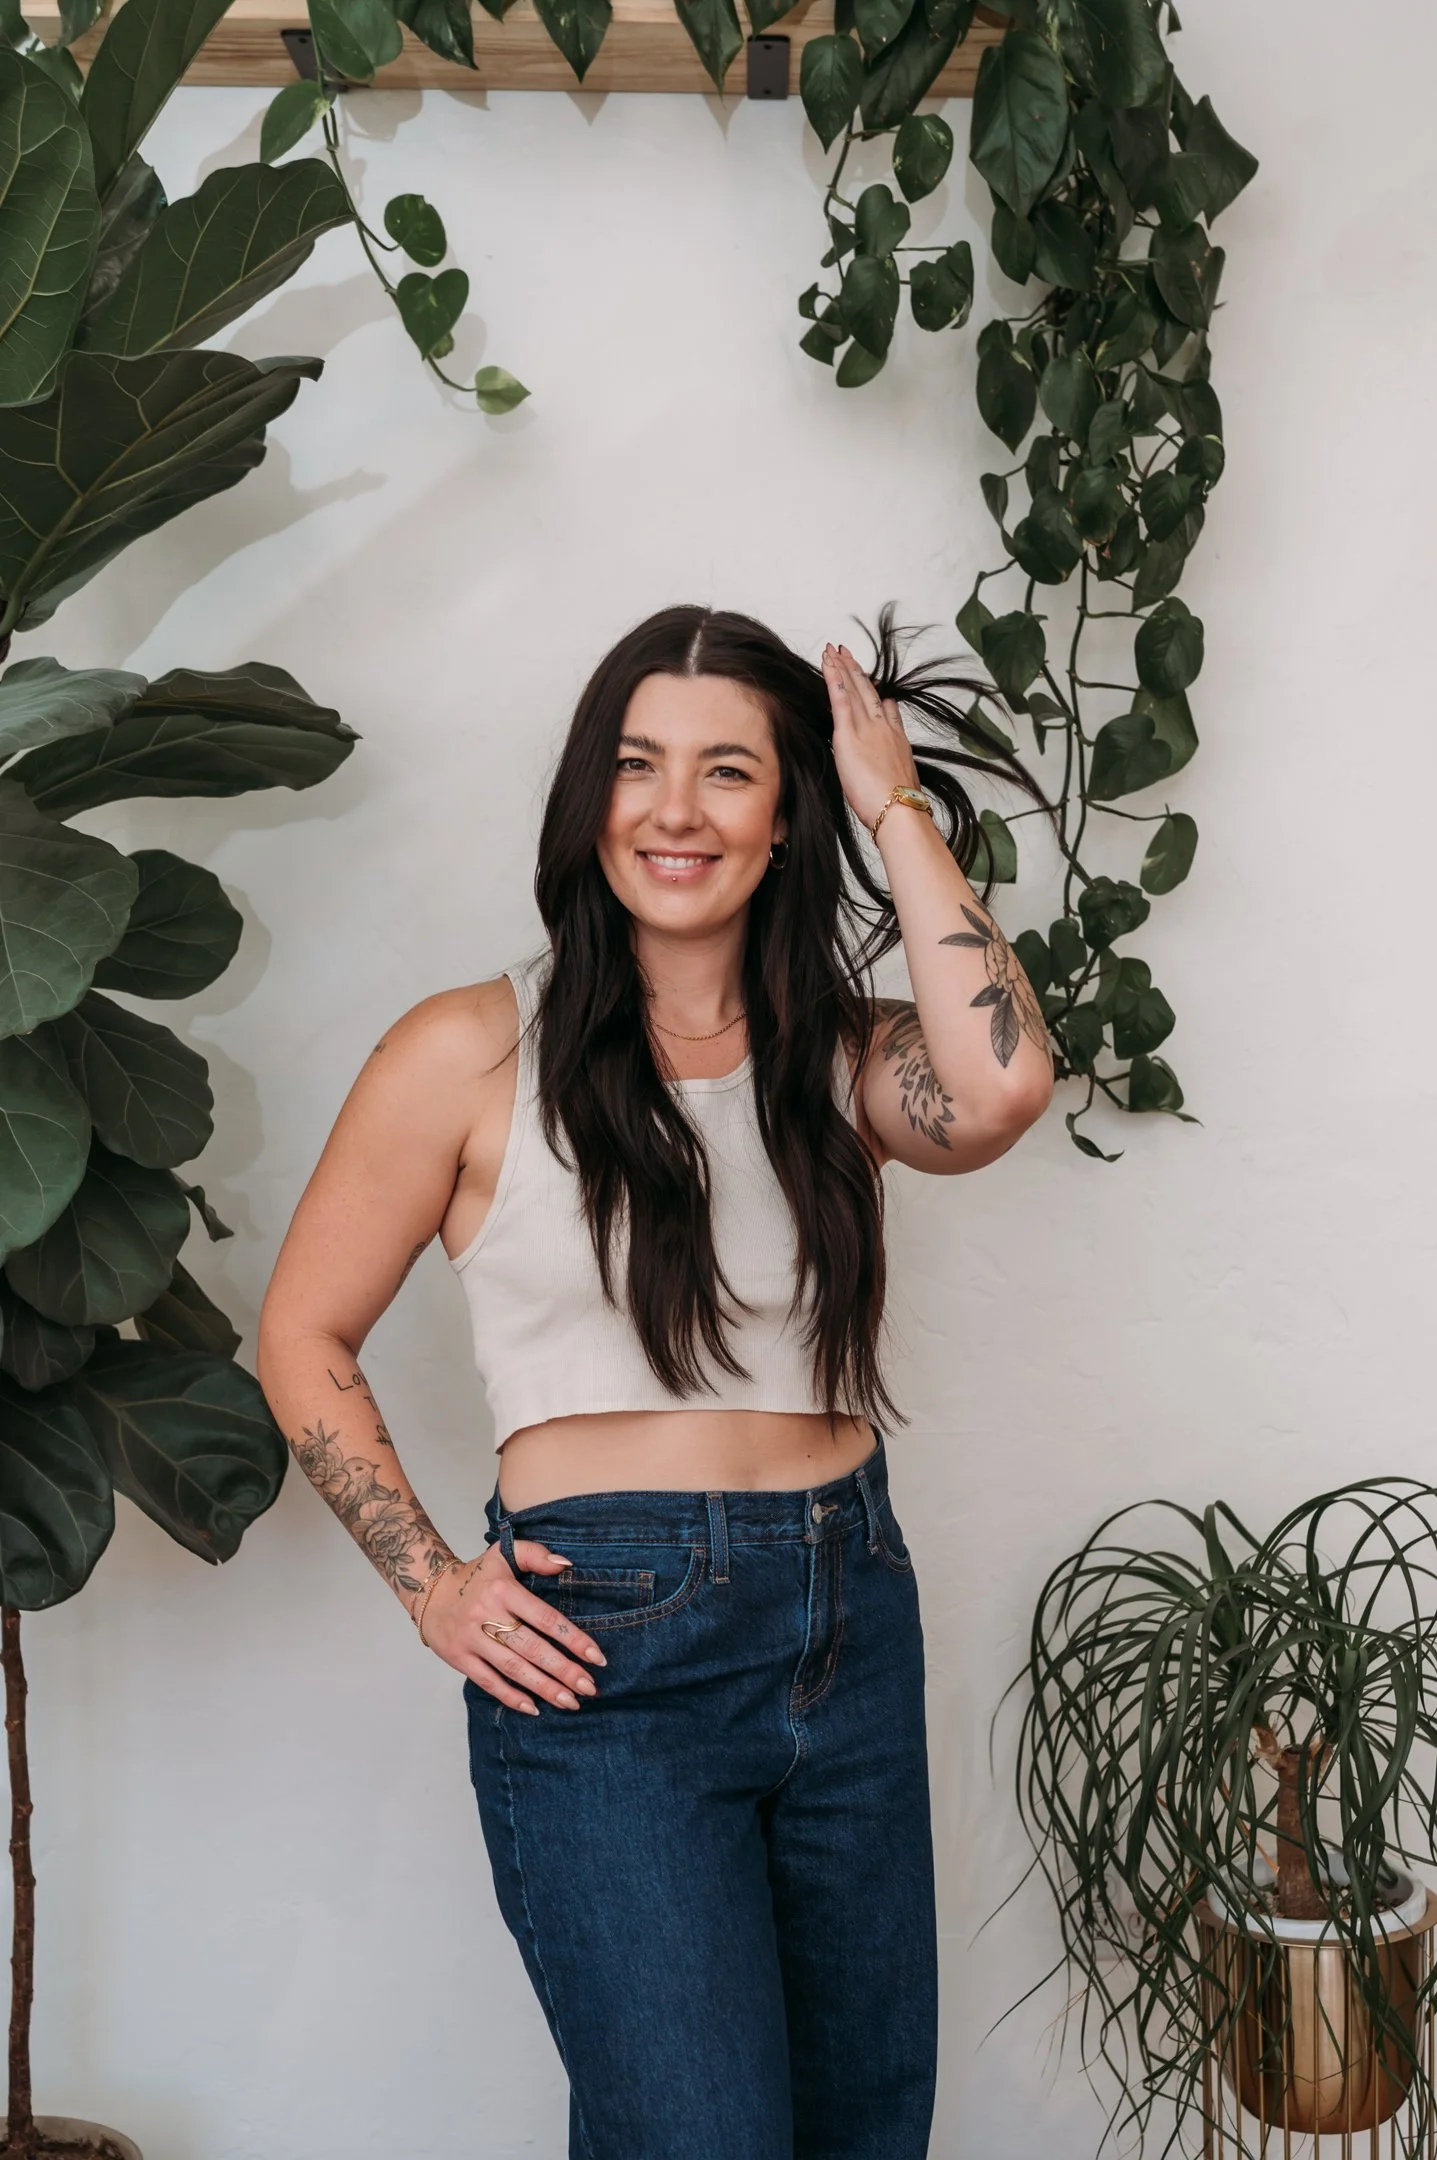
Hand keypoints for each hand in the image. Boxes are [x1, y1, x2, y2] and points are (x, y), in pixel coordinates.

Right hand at [420, 1539, 606, 1713]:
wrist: (430, 1591)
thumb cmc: (476, 1576)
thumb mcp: (504, 1553)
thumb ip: (535, 1555)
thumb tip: (565, 1565)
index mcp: (503, 1590)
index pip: (544, 1617)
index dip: (573, 1638)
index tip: (596, 1657)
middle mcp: (487, 1615)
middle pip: (532, 1648)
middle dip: (563, 1670)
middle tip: (589, 1687)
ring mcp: (471, 1639)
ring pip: (513, 1668)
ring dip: (543, 1688)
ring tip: (570, 1702)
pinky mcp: (459, 1658)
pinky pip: (488, 1681)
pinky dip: (510, 1697)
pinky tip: (533, 1708)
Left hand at [822, 642, 920, 831]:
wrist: (899, 809)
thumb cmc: (899, 805)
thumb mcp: (901, 778)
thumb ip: (893, 760)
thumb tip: (888, 754)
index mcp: (896, 739)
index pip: (885, 709)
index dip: (876, 692)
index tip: (871, 680)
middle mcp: (883, 728)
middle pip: (868, 692)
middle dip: (856, 670)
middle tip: (846, 652)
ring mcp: (867, 728)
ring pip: (854, 689)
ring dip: (843, 667)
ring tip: (834, 651)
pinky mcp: (848, 734)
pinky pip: (840, 699)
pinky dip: (834, 678)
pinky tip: (828, 663)